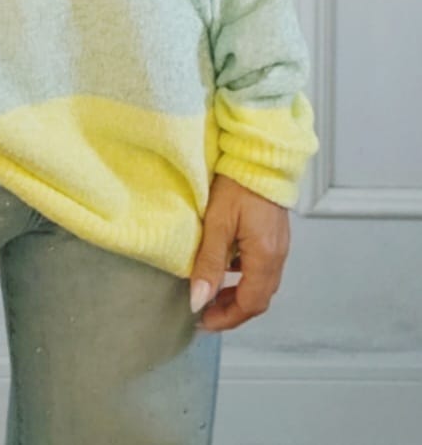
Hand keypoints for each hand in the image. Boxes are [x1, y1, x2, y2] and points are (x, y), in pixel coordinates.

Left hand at [190, 174, 289, 332]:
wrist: (259, 155)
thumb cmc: (237, 184)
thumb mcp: (217, 223)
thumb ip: (209, 264)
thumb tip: (198, 301)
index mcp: (265, 256)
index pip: (250, 303)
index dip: (227, 318)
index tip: (203, 322)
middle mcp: (278, 256)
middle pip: (259, 299)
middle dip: (232, 311)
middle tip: (205, 314)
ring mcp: (279, 246)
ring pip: (261, 284)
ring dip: (238, 295)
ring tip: (212, 295)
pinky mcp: (274, 236)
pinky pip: (262, 268)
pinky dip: (244, 278)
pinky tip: (226, 269)